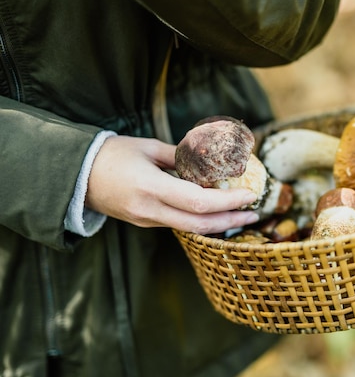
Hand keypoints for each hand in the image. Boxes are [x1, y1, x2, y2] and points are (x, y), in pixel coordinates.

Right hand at [86, 135, 259, 233]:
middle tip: (255, 212)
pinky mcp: (147, 223)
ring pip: (191, 228)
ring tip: (242, 213)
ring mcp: (148, 220)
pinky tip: (217, 212)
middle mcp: (151, 210)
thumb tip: (209, 159)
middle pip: (200, 224)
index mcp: (151, 188)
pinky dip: (203, 220)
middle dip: (232, 220)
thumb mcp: (148, 148)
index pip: (199, 202)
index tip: (249, 194)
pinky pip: (180, 224)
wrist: (77, 176)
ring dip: (220, 223)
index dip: (228, 201)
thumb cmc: (112, 155)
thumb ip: (180, 156)